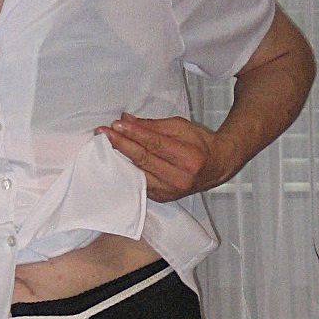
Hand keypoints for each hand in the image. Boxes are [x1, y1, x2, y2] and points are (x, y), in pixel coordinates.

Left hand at [95, 113, 225, 201]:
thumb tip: (126, 119)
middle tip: (103, 132)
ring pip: (139, 173)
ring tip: (104, 144)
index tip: (116, 124)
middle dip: (121, 144)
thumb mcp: (181, 127)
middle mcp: (180, 178)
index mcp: (189, 158)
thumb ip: (153, 125)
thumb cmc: (199, 143)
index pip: (155, 144)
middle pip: (144, 160)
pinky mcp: (162, 199)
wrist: (216, 166)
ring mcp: (170, 192)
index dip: (134, 134)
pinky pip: (140, 183)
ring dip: (119, 159)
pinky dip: (127, 172)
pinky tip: (115, 161)